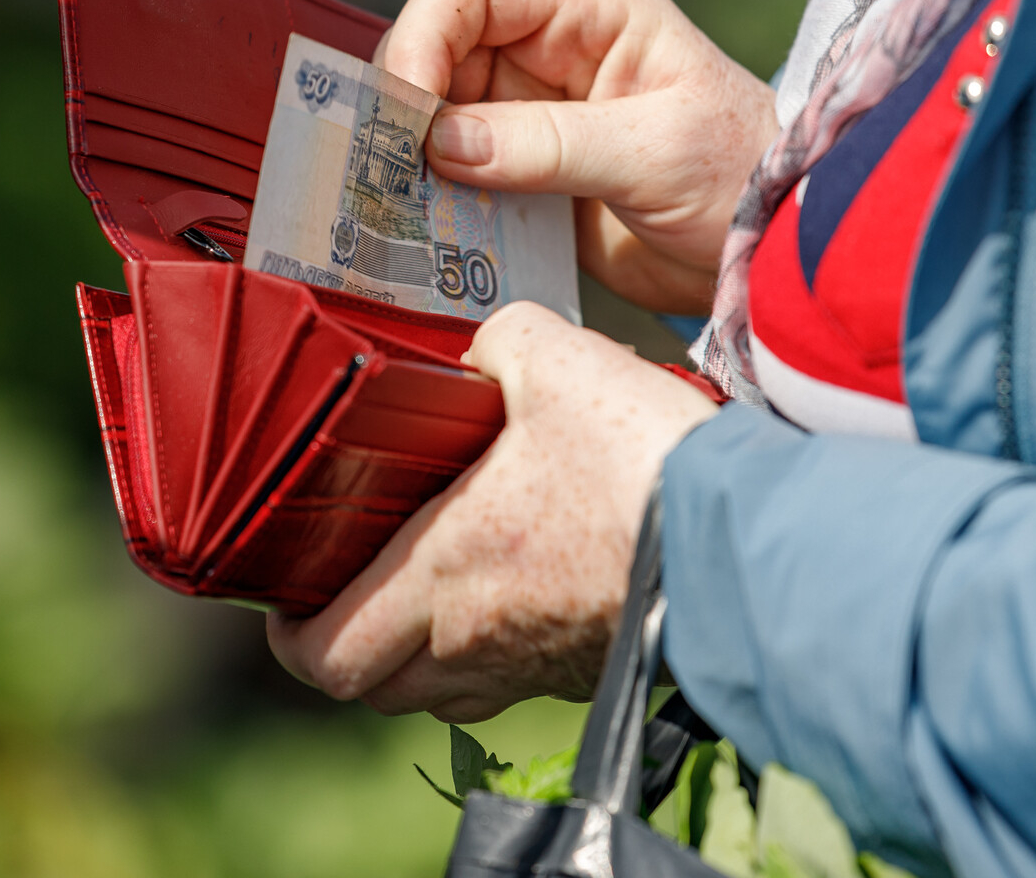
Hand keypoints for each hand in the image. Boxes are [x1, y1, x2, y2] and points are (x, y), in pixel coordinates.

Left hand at [266, 302, 717, 722]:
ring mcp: (535, 667)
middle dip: (343, 646)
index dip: (289, 637)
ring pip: (438, 694)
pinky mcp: (587, 670)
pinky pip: (509, 687)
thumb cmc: (642, 455)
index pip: (326, 651)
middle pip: (372, 686)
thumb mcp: (552, 356)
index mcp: (444, 570)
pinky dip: (487, 656)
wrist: (750, 536)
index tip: (284, 602)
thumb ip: (494, 341)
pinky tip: (511, 593)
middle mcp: (477, 637)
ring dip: (413, 656)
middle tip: (344, 590)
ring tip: (420, 591)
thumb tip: (477, 349)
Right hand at [376, 0, 777, 314]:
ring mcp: (533, 112)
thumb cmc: (745, 178)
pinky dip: (430, 195)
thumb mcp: (655, 154)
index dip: (423, 34)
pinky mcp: (525, 172)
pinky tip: (426, 224)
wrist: (773, 250)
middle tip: (392, 168)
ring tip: (403, 202)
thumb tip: (441, 142)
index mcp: (591, 11)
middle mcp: (551, 50)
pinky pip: (453, 170)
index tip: (409, 111)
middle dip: (406, 102)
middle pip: (436, 46)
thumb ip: (548, 145)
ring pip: (434, 111)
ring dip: (411, 155)